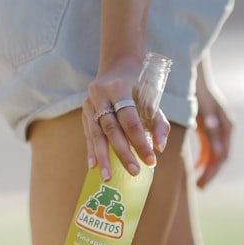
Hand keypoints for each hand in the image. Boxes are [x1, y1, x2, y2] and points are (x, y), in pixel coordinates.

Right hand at [83, 55, 171, 180]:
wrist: (117, 66)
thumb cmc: (139, 87)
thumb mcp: (152, 99)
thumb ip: (159, 123)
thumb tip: (160, 147)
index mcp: (120, 89)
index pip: (131, 121)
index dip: (140, 142)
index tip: (151, 160)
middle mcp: (101, 95)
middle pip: (112, 129)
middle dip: (123, 153)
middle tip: (134, 172)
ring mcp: (89, 103)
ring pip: (96, 134)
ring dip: (103, 157)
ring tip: (108, 178)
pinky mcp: (84, 111)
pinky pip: (88, 134)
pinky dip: (91, 151)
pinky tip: (94, 166)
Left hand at [194, 64, 232, 188]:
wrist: (196, 75)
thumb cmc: (198, 93)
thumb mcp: (204, 112)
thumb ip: (211, 130)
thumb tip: (219, 152)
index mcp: (226, 127)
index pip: (222, 156)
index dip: (213, 172)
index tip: (201, 184)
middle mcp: (226, 129)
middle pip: (220, 157)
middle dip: (211, 173)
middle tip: (200, 186)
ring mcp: (220, 128)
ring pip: (216, 154)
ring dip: (208, 167)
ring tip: (198, 182)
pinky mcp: (213, 127)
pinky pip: (211, 147)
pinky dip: (205, 158)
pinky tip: (196, 167)